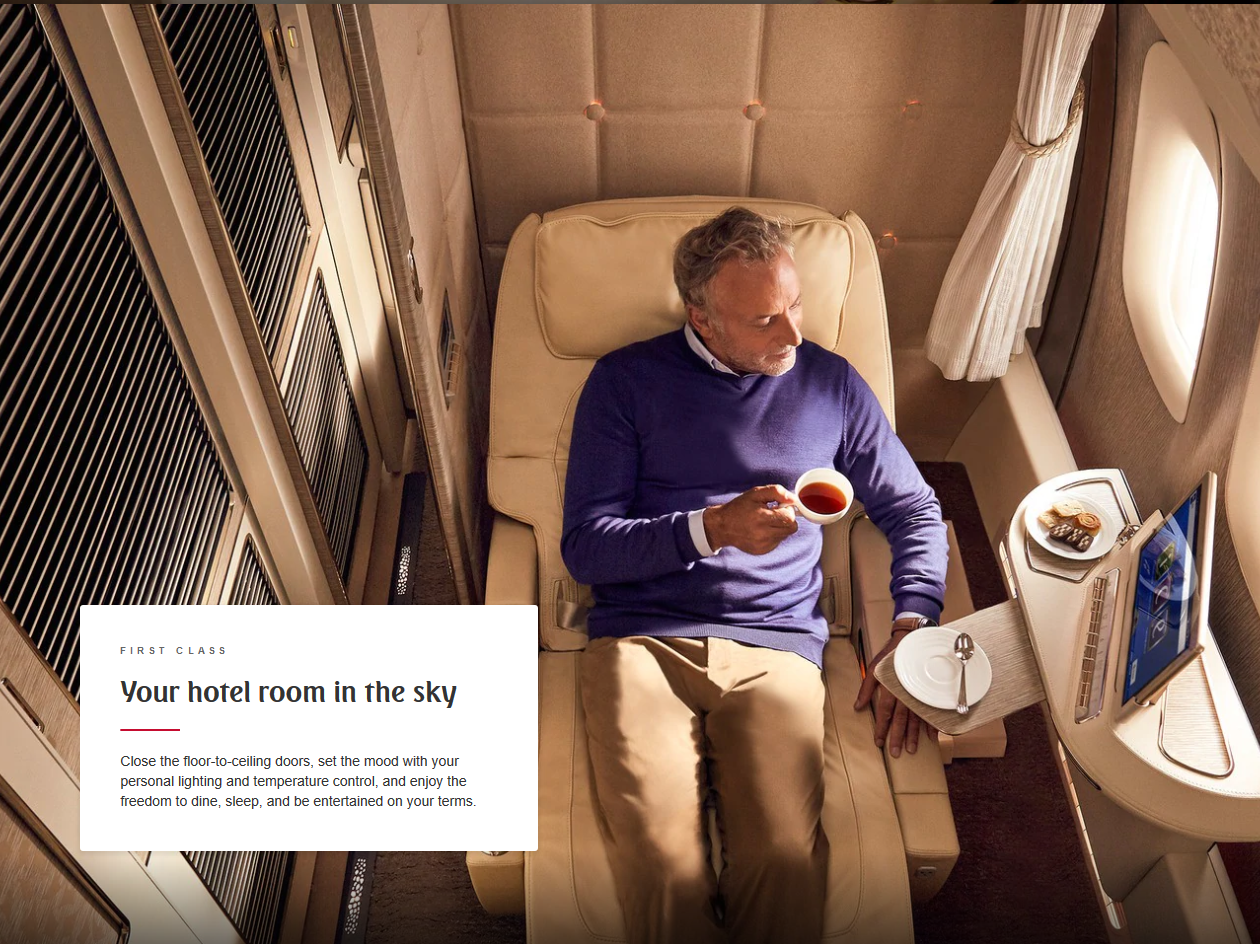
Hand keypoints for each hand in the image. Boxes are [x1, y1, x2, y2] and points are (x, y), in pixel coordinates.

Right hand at [703, 484, 797, 554]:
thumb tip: (794, 499)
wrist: (723, 526)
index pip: (790, 518)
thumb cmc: (740, 507)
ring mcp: (763, 545)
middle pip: (791, 528)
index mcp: (762, 518)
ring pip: (785, 535)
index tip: (779, 506)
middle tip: (774, 513)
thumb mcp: (756, 493)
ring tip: (765, 521)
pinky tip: (762, 529)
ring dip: (780, 527)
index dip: (788, 510)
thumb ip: (776, 492)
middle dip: (787, 519)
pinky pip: (777, 541)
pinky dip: (774, 534)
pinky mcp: (762, 551)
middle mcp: (763, 534)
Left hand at [853, 630, 934, 757]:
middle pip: (901, 720)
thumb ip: (865, 689)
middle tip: (897, 753)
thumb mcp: (873, 669)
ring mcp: (918, 693)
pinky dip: (932, 724)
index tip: (878, 743)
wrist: (911, 641)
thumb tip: (856, 707)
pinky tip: (931, 737)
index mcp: (890, 689)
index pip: (884, 714)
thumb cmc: (890, 656)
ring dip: (914, 735)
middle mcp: (904, 694)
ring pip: (916, 718)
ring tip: (912, 749)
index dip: (881, 729)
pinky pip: (930, 711)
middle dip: (898, 738)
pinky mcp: (927, 691)